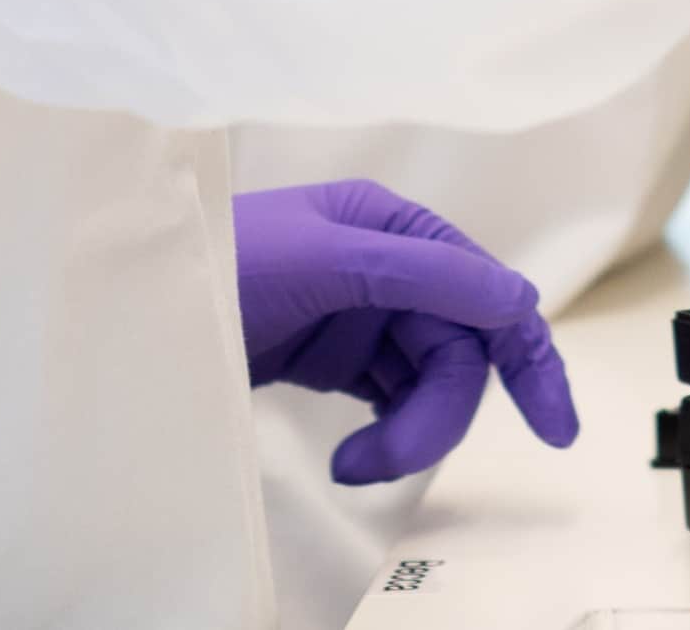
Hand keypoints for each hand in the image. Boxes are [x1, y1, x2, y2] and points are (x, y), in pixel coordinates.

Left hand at [234, 179, 580, 485]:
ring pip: (428, 382)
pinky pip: (391, 400)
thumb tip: (516, 295)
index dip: (528, 355)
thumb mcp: (326, 259)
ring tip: (355, 465)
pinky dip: (385, 435)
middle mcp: (384, 265)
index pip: (484, 290)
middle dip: (438, 411)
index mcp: (390, 223)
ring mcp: (359, 314)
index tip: (556, 427)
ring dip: (407, 431)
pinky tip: (353, 458)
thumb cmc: (220, 260)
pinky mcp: (332, 358)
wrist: (133, 309)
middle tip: (390, 461)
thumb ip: (425, 273)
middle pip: (458, 348)